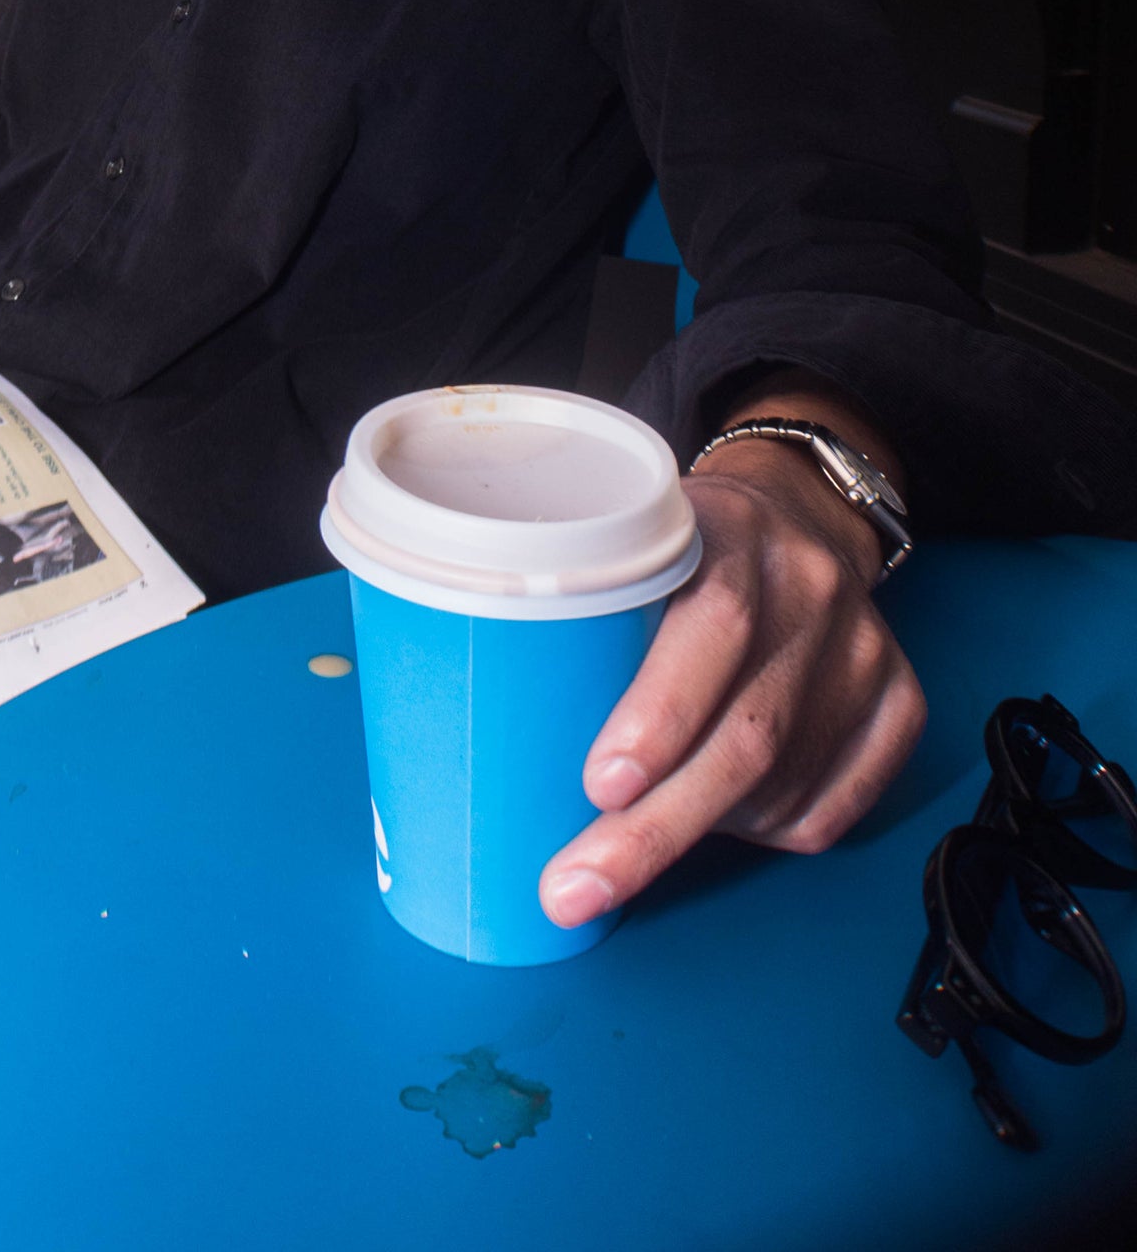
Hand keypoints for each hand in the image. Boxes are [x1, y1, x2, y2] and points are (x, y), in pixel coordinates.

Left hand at [538, 436, 925, 928]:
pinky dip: (764, 833)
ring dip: (699, 835)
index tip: (601, 784)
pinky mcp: (899, 701)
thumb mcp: (631, 540)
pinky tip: (718, 820)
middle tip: (578, 885)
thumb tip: (497, 741)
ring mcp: (864, 648)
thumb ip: (587, 609)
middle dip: (655, 827)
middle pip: (747, 733)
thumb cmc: (684, 544)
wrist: (793, 512)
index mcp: (734, 532)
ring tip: (625, 853)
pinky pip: (831, 808)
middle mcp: (813, 588)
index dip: (661, 712)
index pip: (714, 625)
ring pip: (784, 784)